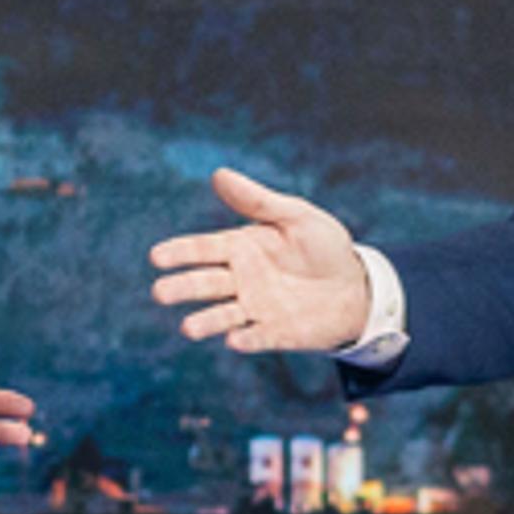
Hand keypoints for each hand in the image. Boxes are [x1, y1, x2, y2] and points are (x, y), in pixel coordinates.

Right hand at [147, 167, 371, 353]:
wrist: (356, 286)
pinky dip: (246, 339)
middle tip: (160, 293)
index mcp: (240, 248)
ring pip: (224, 316)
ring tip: (188, 328)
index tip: (156, 256)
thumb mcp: (296, 216)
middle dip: (183, 288)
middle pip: (206, 283)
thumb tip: (219, 174)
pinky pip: (258, 337)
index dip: (180, 253)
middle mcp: (241, 280)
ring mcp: (256, 308)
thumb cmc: (323, 246)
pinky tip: (235, 340)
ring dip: (206, 322)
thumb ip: (258, 201)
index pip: (203, 249)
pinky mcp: (275, 333)